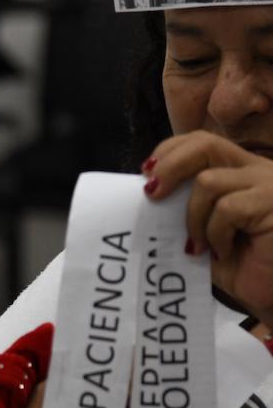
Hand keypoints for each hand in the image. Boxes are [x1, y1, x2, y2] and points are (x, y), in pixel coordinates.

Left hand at [143, 130, 272, 326]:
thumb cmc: (241, 265)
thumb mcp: (204, 229)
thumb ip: (185, 206)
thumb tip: (147, 191)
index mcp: (241, 170)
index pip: (201, 142)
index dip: (170, 152)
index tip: (146, 174)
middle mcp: (258, 170)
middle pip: (205, 145)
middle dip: (170, 166)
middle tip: (152, 194)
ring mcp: (269, 185)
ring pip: (209, 181)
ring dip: (193, 217)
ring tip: (199, 245)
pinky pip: (227, 209)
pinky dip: (216, 233)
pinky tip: (224, 253)